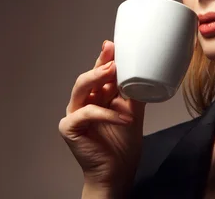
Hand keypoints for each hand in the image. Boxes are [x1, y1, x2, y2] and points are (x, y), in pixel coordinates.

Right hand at [59, 40, 145, 195]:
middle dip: (100, 63)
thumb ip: (134, 92)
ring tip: (114, 72)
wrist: (118, 171)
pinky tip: (124, 118)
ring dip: (97, 78)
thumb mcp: (134, 111)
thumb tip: (145, 69)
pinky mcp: (70, 127)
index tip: (114, 44)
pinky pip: (87, 113)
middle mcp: (84, 102)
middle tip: (113, 56)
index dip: (106, 57)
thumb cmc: (123, 143)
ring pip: (81, 88)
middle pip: (88, 77)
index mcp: (97, 96)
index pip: (100, 72)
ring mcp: (74, 113)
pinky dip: (107, 114)